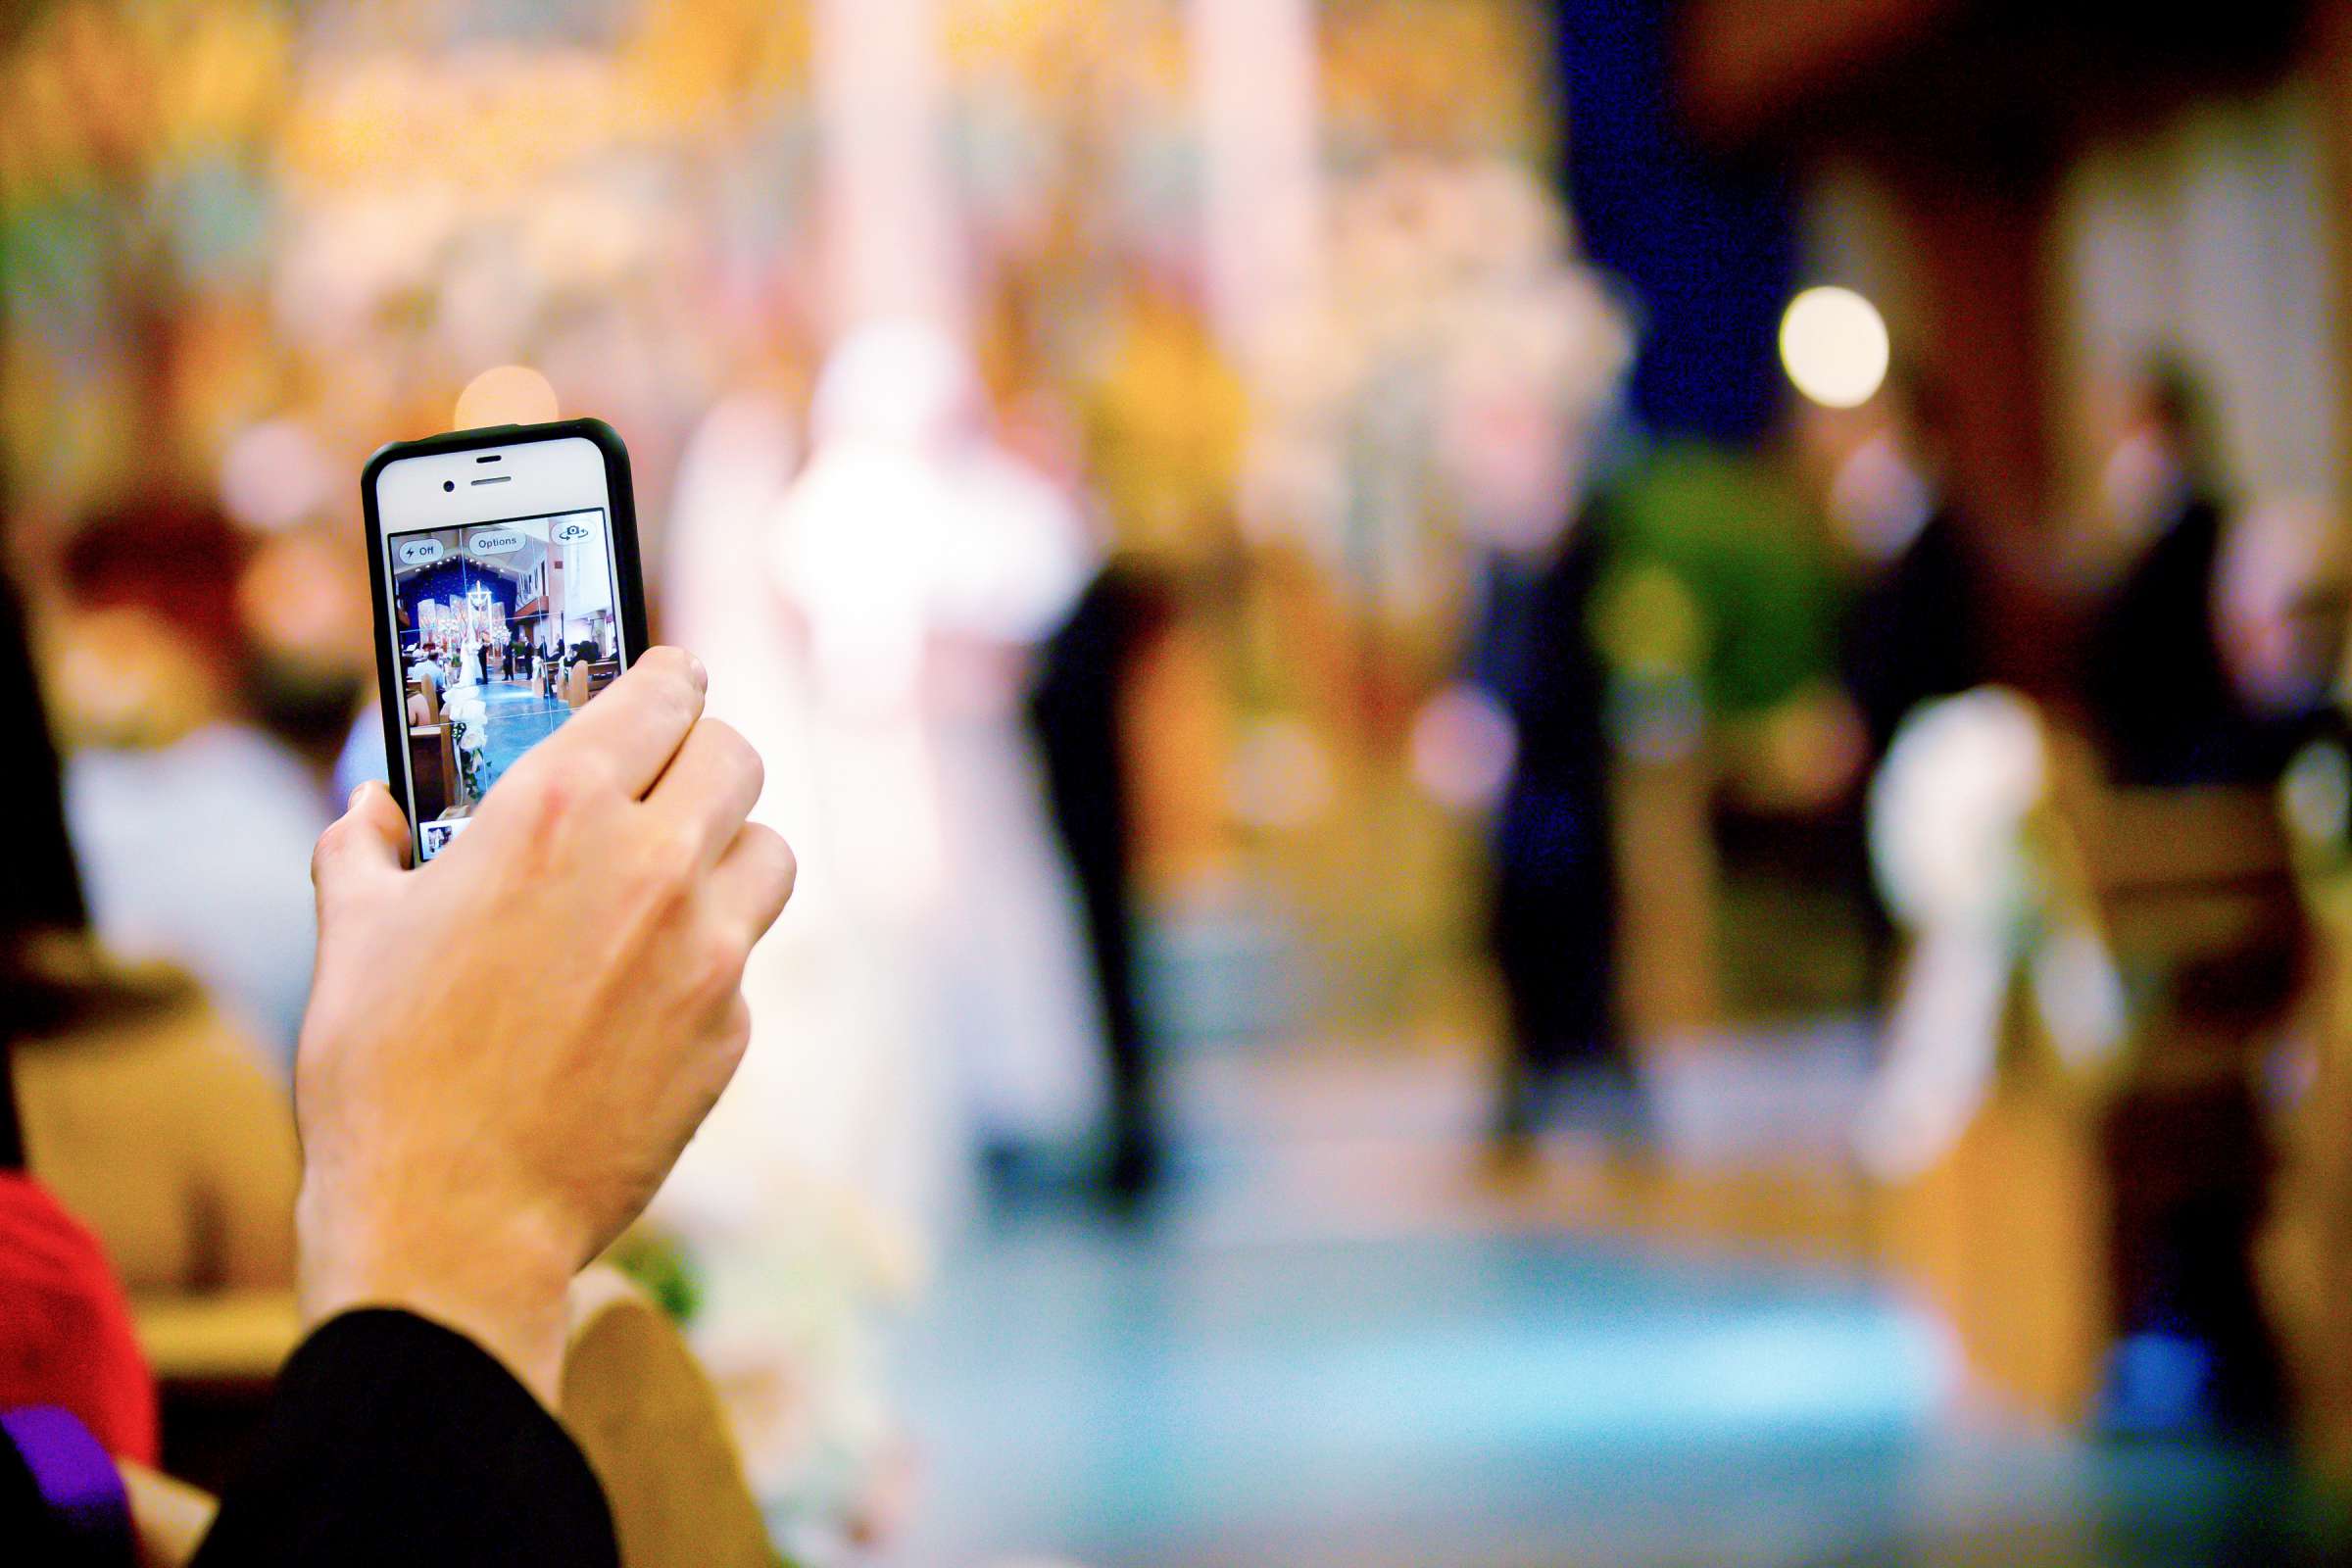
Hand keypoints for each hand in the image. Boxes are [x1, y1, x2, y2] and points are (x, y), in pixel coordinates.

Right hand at [294, 647, 794, 1403]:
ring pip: (770, 852)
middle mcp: (650, 862)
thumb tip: (370, 809)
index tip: (669, 678)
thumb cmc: (384, 1075)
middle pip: (737, 757)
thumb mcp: (352, 936)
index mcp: (555, 809)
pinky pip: (742, 961)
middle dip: (704, 756)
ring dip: (730, 852)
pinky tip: (645, 993)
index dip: (669, 677)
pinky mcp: (731, 1029)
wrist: (450, 1223)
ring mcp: (706, 950)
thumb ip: (367, 848)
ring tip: (675, 880)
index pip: (663, 690)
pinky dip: (707, 960)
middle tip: (670, 778)